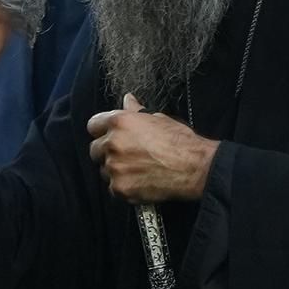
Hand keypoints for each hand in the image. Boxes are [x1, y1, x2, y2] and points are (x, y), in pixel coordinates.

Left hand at [86, 93, 217, 204]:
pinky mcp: (120, 188)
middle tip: (127, 155)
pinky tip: (141, 181)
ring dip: (115, 170)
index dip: (102, 130)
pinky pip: (113, 187)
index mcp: (119, 122)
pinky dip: (124, 186)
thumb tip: (128, 100)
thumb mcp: (158, 118)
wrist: (195, 168)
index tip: (109, 135)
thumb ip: (136, 111)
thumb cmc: (180, 142)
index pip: (93, 125)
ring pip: (103, 169)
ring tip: (137, 169)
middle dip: (107, 152)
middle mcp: (112, 143)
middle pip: (94, 149)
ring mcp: (114, 167)